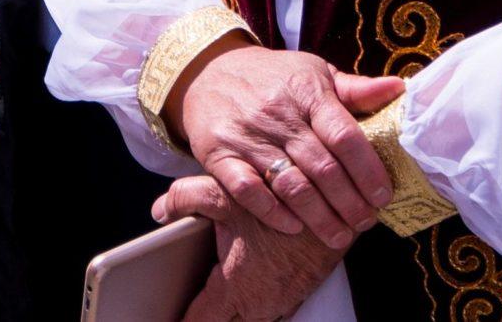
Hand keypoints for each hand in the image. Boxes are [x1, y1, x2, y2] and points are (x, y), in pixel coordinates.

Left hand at [156, 175, 344, 321]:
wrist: (341, 203)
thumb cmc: (283, 198)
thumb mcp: (227, 192)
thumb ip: (187, 197)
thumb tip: (161, 208)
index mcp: (235, 288)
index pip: (199, 321)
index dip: (180, 321)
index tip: (164, 316)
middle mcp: (259, 304)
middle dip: (206, 318)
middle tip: (189, 309)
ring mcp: (283, 303)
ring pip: (249, 321)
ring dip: (233, 314)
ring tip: (215, 302)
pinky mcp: (299, 294)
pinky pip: (272, 312)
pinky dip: (257, 307)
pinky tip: (249, 289)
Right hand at [171, 44, 403, 250]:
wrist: (210, 72)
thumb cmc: (274, 77)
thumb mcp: (314, 72)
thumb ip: (355, 89)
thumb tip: (399, 90)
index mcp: (307, 91)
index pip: (344, 135)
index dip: (368, 170)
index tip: (384, 195)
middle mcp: (278, 114)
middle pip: (322, 167)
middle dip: (349, 202)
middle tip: (366, 222)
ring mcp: (247, 136)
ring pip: (290, 185)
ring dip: (319, 217)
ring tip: (340, 236)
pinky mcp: (218, 156)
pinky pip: (247, 191)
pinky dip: (273, 213)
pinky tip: (295, 227)